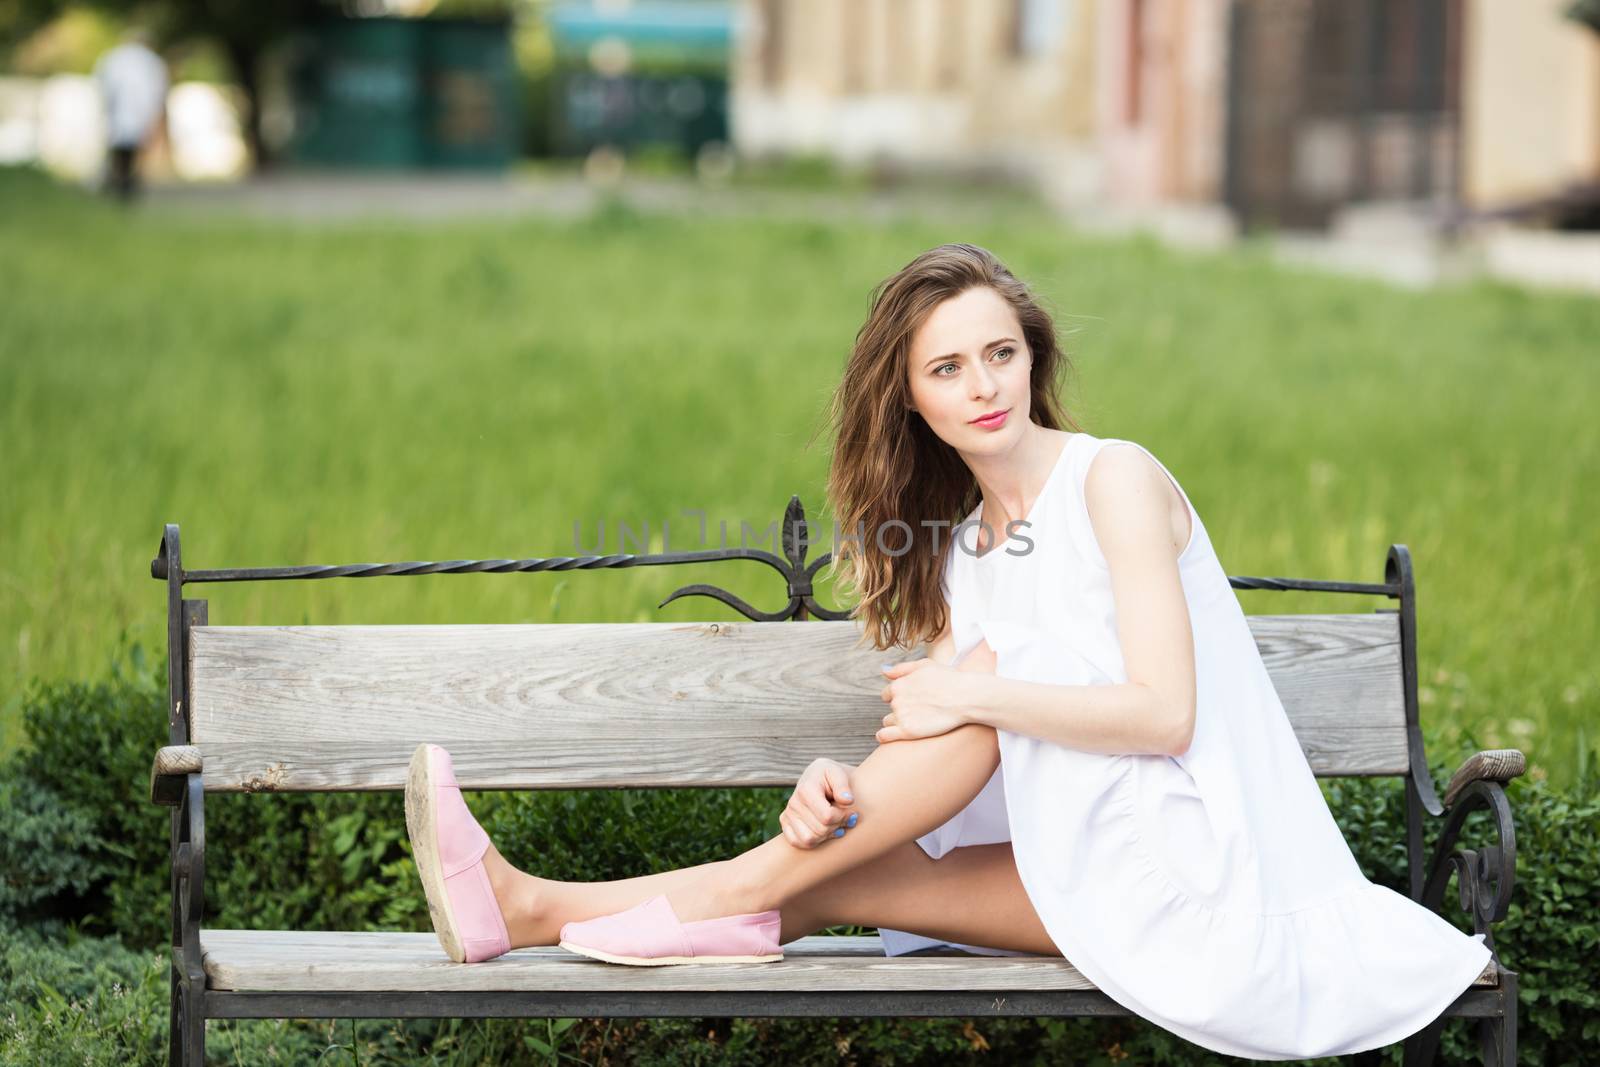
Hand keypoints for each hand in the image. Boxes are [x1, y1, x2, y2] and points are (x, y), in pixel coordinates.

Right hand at [779, 757, 857, 848]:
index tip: (852, 812)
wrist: (818, 777)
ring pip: (809, 840)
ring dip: (826, 836)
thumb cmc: (831, 776)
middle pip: (820, 830)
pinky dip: (813, 842)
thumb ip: (843, 786)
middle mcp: (793, 802)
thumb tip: (848, 800)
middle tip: (846, 819)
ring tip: (835, 826)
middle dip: (837, 826)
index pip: (827, 816)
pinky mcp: (785, 823)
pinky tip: (824, 832)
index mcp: (806, 789)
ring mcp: (788, 814)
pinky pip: (797, 842)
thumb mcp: (838, 774)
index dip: (843, 818)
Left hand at [876, 649, 990, 742]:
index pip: (888, 694)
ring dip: (897, 722)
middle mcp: (896, 700)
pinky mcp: (908, 731)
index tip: (913, 700)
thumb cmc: (949, 680)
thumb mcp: (925, 665)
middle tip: (920, 710)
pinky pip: (884, 736)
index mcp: (898, 684)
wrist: (966, 697)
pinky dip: (884, 736)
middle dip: (901, 709)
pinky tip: (889, 736)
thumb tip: (884, 673)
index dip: (900, 697)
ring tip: (916, 722)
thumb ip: (902, 668)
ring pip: (888, 721)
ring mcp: (901, 716)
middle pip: (891, 708)